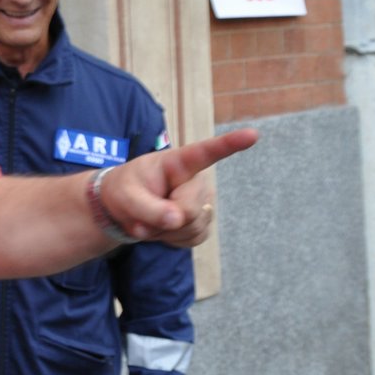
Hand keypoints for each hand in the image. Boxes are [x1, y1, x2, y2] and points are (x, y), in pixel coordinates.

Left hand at [101, 129, 258, 244]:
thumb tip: (177, 220)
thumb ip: (148, 208)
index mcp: (178, 162)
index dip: (230, 144)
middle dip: (164, 219)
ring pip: (192, 227)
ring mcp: (202, 202)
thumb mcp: (126, 196)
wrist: (122, 208)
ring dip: (165, 231)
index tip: (252, 134)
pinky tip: (162, 228)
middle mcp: (196, 180)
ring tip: (150, 219)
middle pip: (190, 209)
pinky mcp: (202, 222)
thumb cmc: (124, 191)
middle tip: (143, 214)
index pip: (205, 152)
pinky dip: (172, 240)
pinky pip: (193, 239)